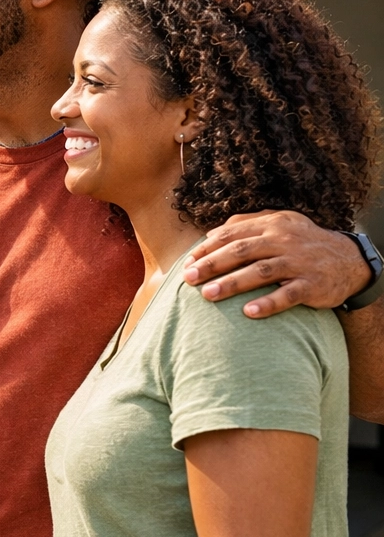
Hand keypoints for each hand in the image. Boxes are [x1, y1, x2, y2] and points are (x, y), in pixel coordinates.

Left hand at [185, 210, 371, 317]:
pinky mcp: (312, 285)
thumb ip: (246, 224)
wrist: (349, 260)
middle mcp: (284, 241)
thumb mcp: (280, 224)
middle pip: (241, 251)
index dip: (207, 249)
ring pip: (261, 271)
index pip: (232, 235)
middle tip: (188, 279)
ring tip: (208, 295)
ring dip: (232, 283)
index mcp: (272, 225)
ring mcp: (298, 263)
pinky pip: (288, 294)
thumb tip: (211, 233)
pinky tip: (248, 312)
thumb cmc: (303, 243)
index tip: (187, 263)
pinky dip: (268, 303)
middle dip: (212, 265)